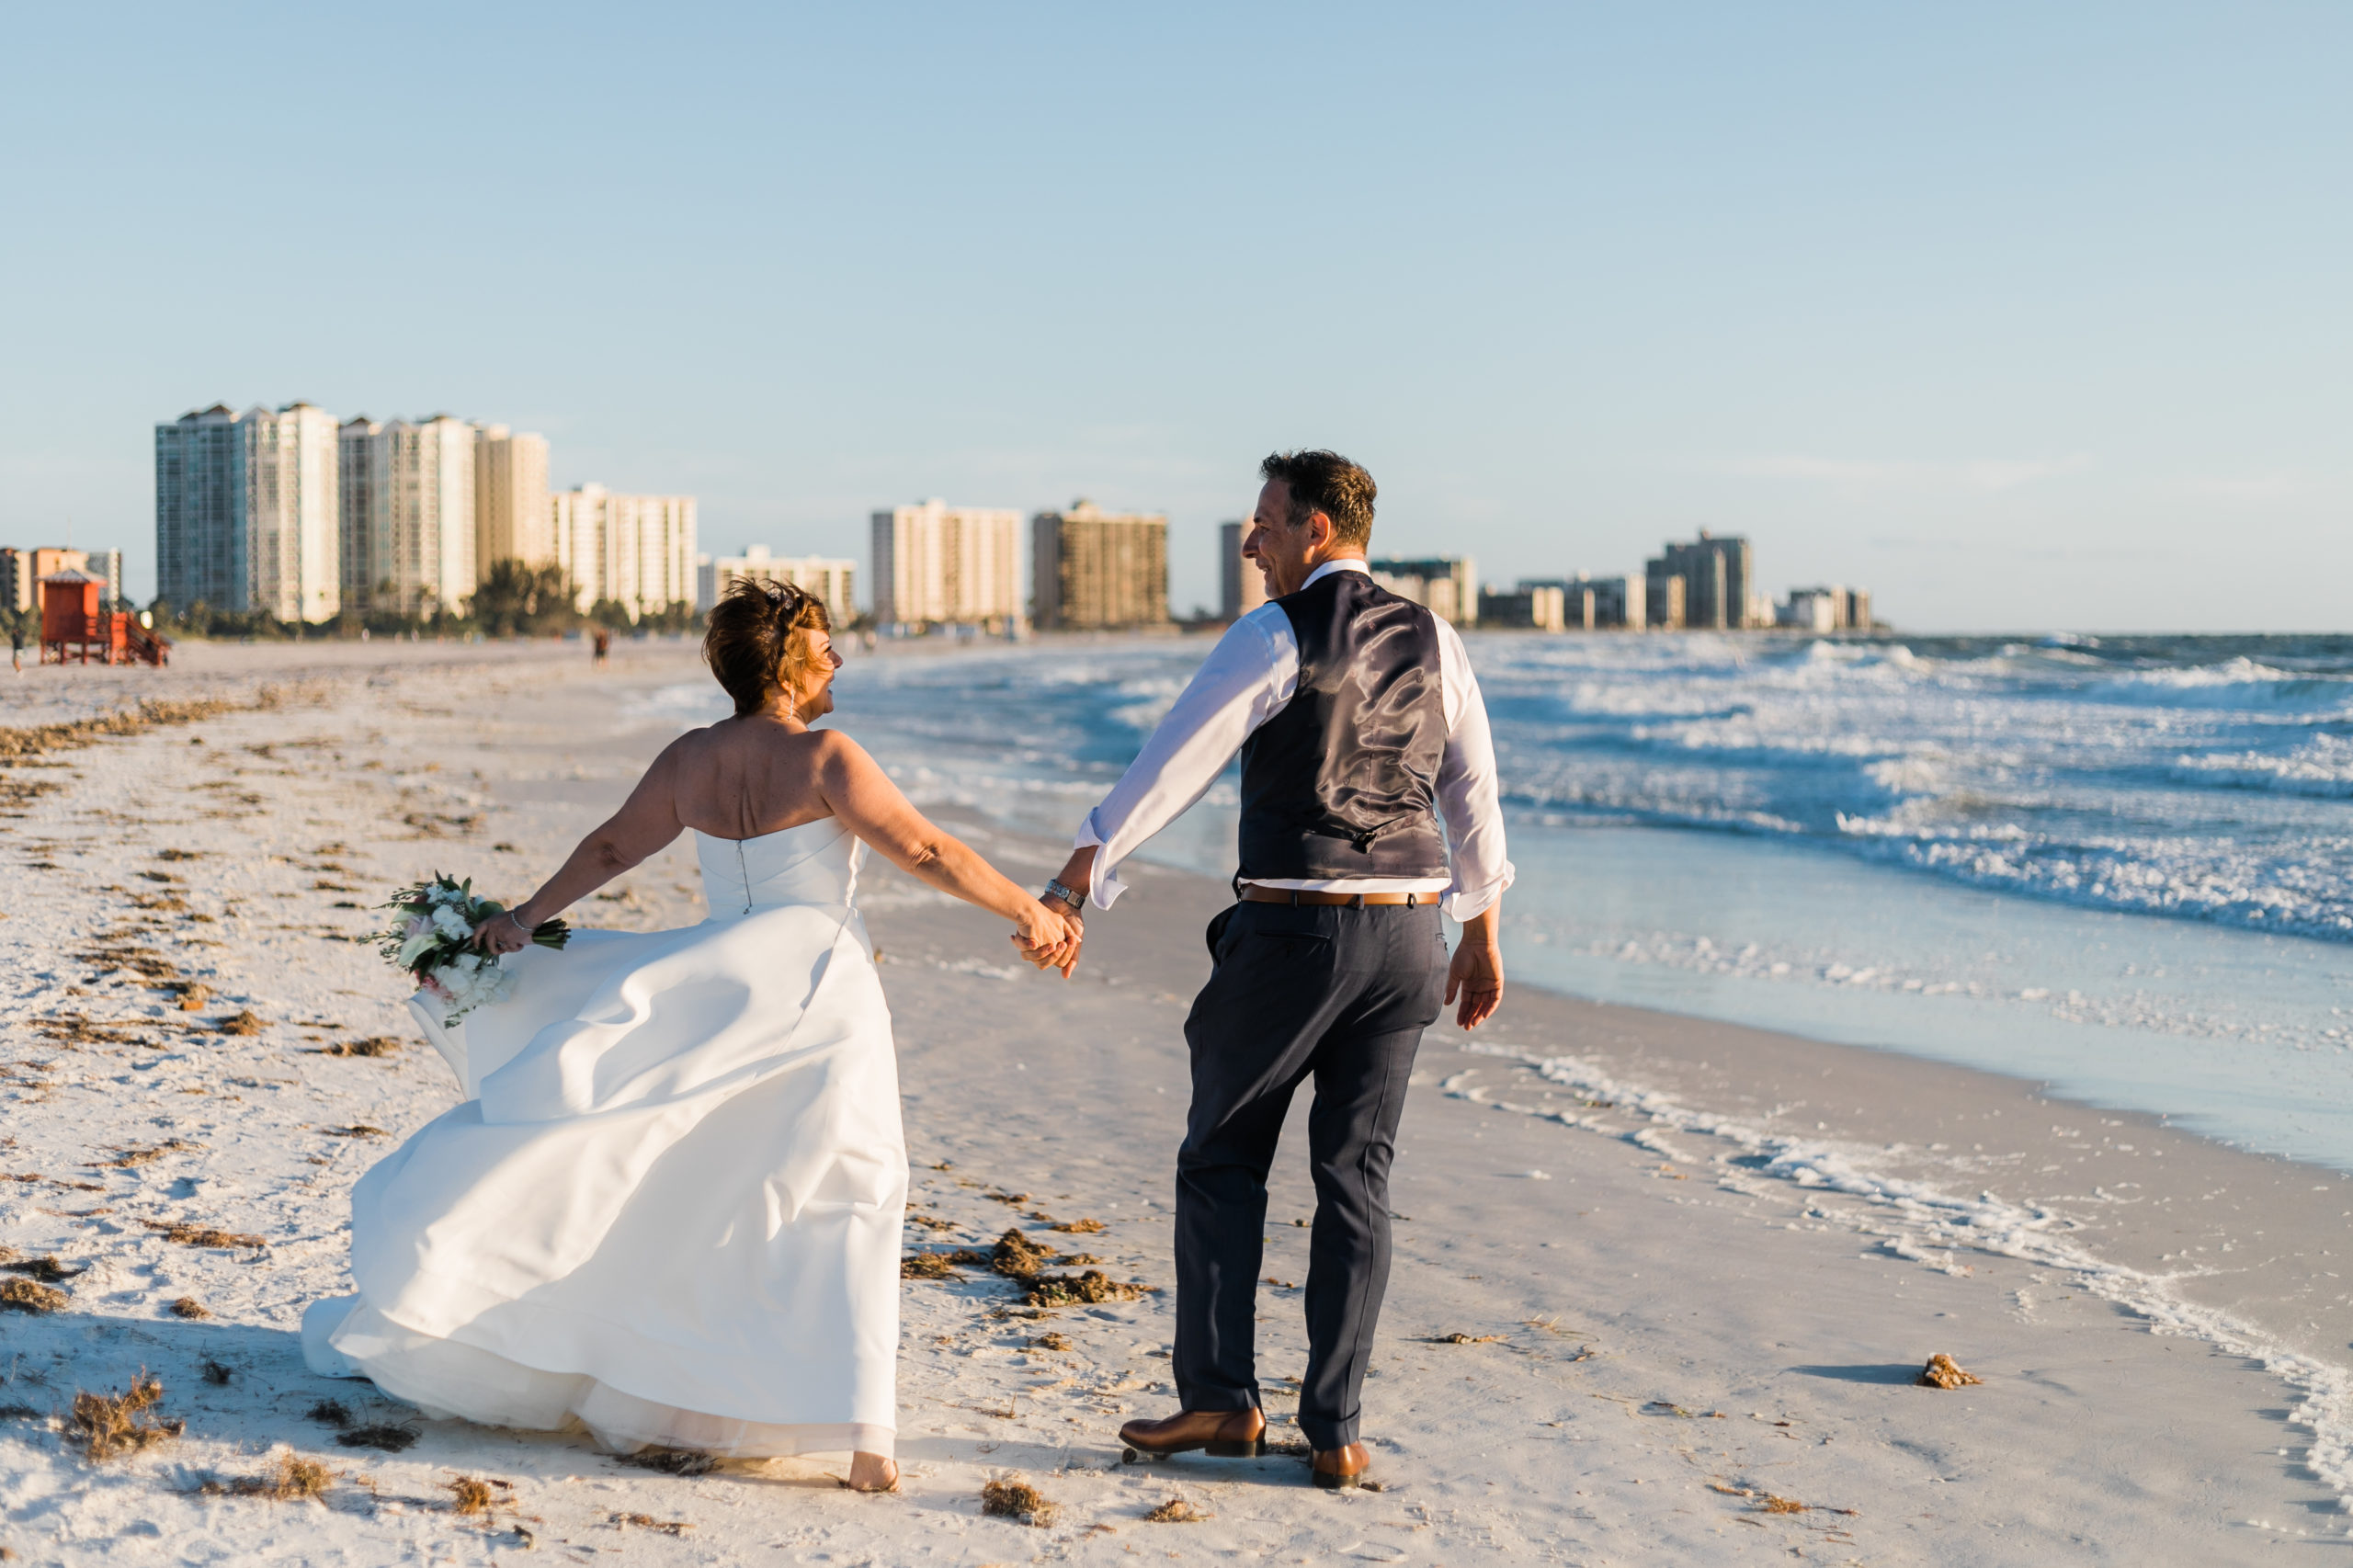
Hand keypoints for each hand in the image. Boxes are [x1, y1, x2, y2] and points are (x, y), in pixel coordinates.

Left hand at [474, 908, 533, 956]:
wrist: (527, 915)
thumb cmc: (520, 916)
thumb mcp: (503, 919)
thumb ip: (497, 927)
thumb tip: (498, 940)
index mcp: (491, 921)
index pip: (478, 931)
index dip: (475, 939)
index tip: (476, 945)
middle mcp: (493, 927)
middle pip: (489, 943)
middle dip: (494, 950)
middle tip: (501, 951)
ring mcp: (500, 933)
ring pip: (501, 947)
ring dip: (508, 949)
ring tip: (515, 946)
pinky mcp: (508, 939)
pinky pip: (511, 948)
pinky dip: (517, 947)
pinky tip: (521, 943)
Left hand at [1013, 896, 1082, 977]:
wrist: (1063, 901)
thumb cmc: (1071, 920)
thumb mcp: (1075, 938)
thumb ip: (1072, 957)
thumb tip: (1065, 977)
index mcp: (1054, 953)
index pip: (1056, 963)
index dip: (1062, 956)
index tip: (1067, 943)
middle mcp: (1042, 950)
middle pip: (1042, 963)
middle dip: (1052, 954)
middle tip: (1061, 943)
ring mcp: (1032, 943)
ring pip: (1030, 957)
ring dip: (1039, 952)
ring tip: (1050, 944)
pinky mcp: (1024, 933)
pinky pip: (1020, 945)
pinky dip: (1023, 944)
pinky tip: (1032, 940)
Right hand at [1445, 910, 1503, 1029]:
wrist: (1476, 943)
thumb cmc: (1464, 955)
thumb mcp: (1455, 974)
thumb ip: (1452, 989)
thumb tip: (1447, 1004)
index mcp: (1468, 984)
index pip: (1466, 1003)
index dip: (1462, 1013)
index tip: (1458, 1023)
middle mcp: (1479, 986)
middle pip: (1476, 1006)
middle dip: (1471, 1017)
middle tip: (1466, 1027)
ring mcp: (1488, 985)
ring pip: (1485, 1005)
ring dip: (1479, 1015)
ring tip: (1473, 1024)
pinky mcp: (1497, 983)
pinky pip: (1495, 999)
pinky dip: (1490, 1008)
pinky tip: (1483, 1015)